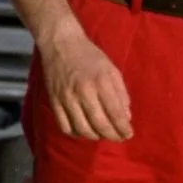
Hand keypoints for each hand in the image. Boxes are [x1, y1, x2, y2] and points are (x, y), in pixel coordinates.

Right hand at [39, 23, 132, 141]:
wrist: (61, 44)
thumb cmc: (90, 56)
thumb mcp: (111, 70)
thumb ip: (121, 93)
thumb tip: (126, 117)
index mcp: (101, 82)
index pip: (115, 113)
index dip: (124, 128)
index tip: (129, 134)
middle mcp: (83, 92)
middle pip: (100, 124)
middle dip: (112, 135)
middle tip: (118, 138)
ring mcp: (66, 98)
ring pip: (83, 129)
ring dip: (96, 136)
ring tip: (102, 134)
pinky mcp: (54, 102)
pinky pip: (65, 126)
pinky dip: (76, 133)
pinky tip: (83, 130)